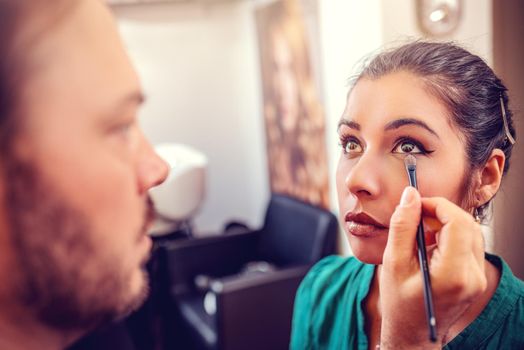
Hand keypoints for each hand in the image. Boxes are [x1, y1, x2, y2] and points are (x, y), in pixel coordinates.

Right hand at [379, 186, 486, 348]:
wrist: (412, 334)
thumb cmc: (399, 304)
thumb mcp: (393, 263)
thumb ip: (403, 226)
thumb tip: (410, 196)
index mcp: (453, 273)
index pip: (458, 222)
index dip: (438, 205)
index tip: (417, 203)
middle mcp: (472, 276)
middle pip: (467, 225)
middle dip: (441, 212)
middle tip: (416, 214)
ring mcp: (477, 278)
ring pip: (469, 232)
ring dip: (445, 223)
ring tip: (419, 232)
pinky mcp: (475, 278)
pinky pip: (468, 245)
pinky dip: (449, 236)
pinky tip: (429, 244)